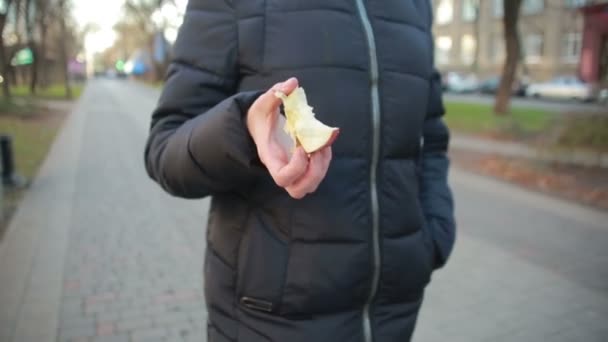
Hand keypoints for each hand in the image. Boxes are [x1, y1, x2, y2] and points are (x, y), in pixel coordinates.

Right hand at [247, 78, 332, 198]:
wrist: (256, 127)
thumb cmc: (259, 117)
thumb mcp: (261, 103)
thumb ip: (275, 92)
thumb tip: (293, 83)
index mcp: (270, 157)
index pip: (283, 178)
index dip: (297, 167)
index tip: (301, 147)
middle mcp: (282, 168)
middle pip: (298, 191)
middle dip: (314, 173)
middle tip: (317, 150)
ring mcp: (293, 170)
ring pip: (310, 186)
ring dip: (322, 168)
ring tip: (323, 146)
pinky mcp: (303, 166)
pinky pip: (316, 174)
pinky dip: (324, 161)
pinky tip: (323, 144)